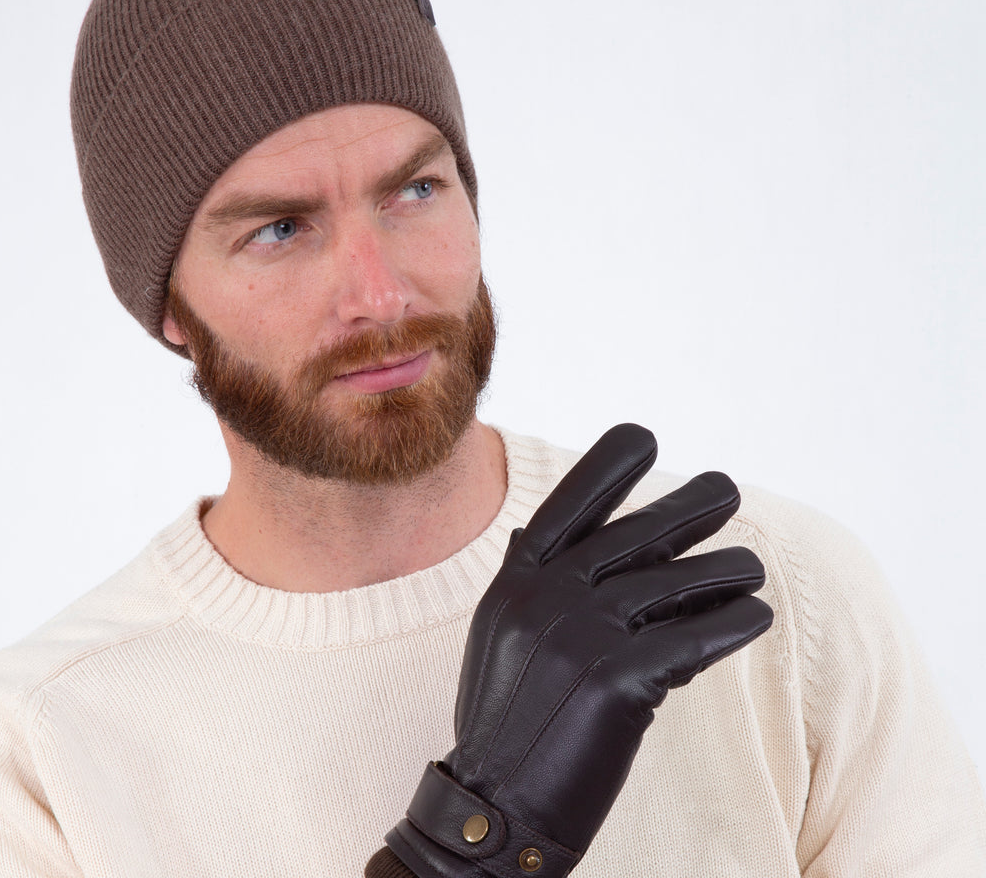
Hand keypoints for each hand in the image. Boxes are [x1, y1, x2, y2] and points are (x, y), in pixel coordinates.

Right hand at [386, 423, 773, 877]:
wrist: (492, 809)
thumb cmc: (509, 723)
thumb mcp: (505, 638)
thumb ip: (534, 586)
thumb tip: (556, 540)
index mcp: (514, 583)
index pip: (566, 507)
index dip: (606, 467)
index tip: (644, 437)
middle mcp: (543, 597)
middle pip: (631, 537)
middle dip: (686, 509)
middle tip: (725, 488)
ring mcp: (578, 634)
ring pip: (670, 585)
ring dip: (721, 573)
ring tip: (751, 569)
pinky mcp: (615, 681)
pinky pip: (690, 640)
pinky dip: (729, 625)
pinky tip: (755, 614)